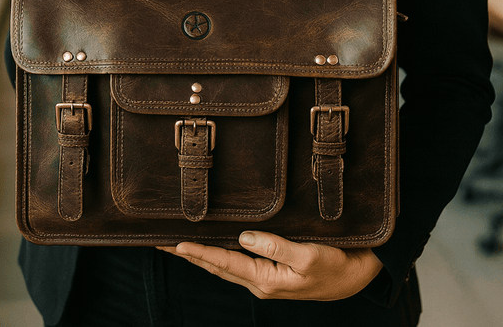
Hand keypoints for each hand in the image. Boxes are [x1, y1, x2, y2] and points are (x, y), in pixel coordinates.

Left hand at [159, 232, 383, 300]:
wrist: (357, 277)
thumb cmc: (336, 265)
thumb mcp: (308, 255)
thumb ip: (275, 246)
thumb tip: (244, 237)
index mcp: (265, 278)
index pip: (224, 262)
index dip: (198, 252)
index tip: (174, 244)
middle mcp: (260, 281)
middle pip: (216, 265)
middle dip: (189, 255)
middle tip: (161, 243)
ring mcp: (264, 278)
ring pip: (223, 265)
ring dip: (199, 255)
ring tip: (176, 245)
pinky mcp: (271, 271)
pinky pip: (237, 263)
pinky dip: (218, 255)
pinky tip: (211, 248)